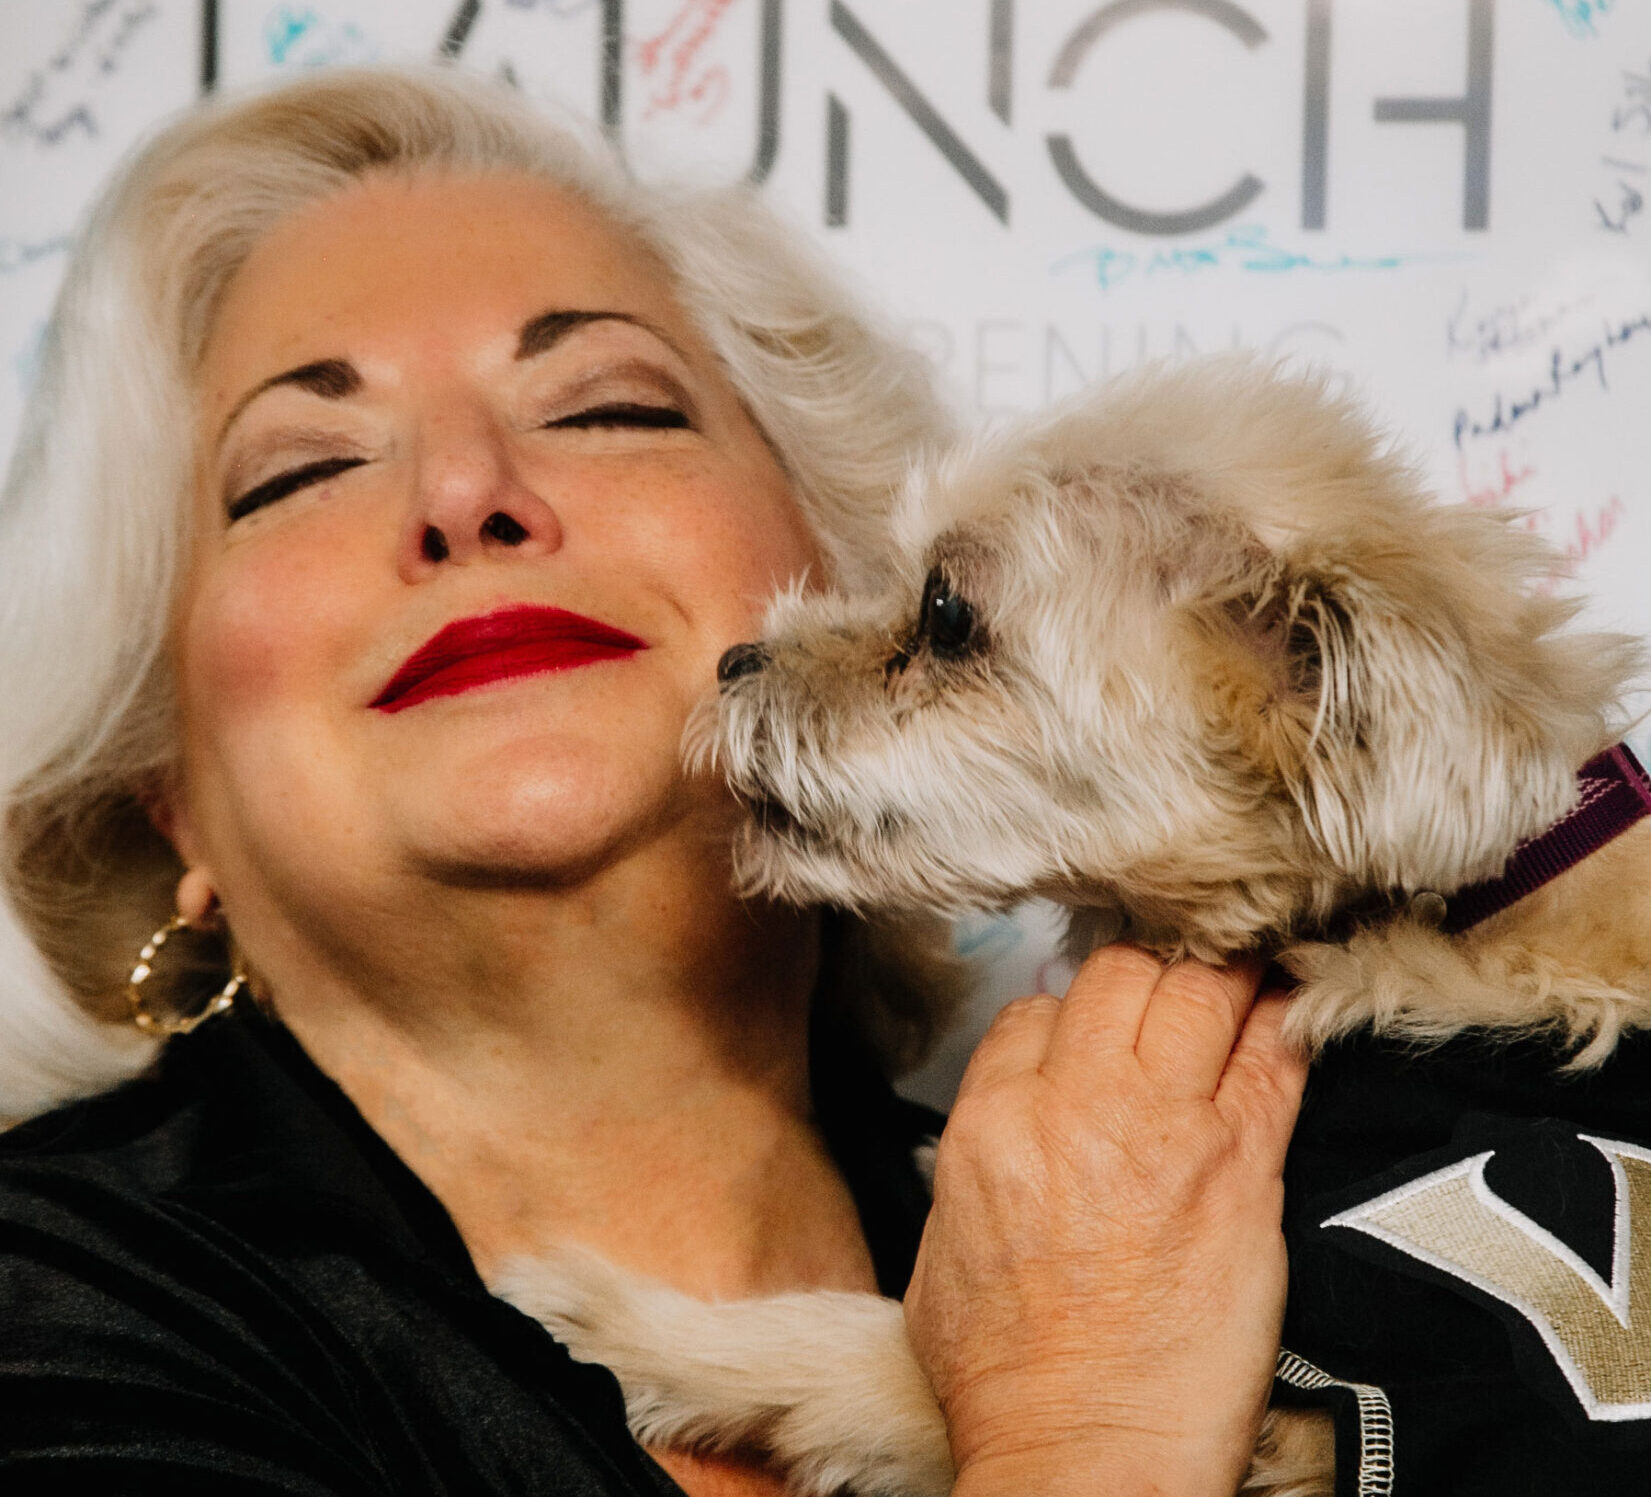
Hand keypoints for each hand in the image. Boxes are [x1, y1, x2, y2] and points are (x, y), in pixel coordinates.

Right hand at [903, 946, 1305, 1496]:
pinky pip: (1274, 1060)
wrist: (1081, 1451)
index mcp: (993, 1121)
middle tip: (1177, 967)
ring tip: (1242, 961)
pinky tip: (1295, 1001)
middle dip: (1148, 964)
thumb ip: (982, 1150)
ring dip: (1221, 969)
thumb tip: (1012, 1107)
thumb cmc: (1007, 1373)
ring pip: (1197, 989)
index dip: (1071, 1010)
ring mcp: (1165, 1130)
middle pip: (1118, 975)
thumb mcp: (943, 1242)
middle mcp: (1075, 1106)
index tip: (1100, 1022)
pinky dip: (1286, 1019)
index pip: (1034, 1010)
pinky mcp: (1243, 1170)